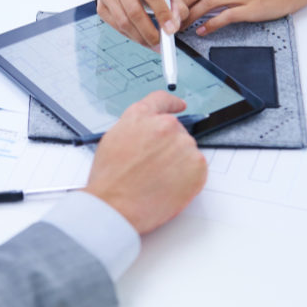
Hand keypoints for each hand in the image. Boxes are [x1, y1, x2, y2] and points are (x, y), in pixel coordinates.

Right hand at [85, 91, 207, 234]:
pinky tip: (167, 187)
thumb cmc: (109, 179)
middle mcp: (165, 125)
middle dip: (168, 147)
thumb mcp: (113, 139)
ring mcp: (183, 144)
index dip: (172, 103)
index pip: (162, 100)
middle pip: (175, 130)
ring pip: (186, 151)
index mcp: (141, 116)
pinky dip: (187, 178)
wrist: (115, 205)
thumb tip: (146, 133)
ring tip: (156, 180)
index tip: (179, 106)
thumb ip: (135, 129)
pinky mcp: (197, 166)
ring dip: (177, 163)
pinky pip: (196, 169)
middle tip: (155, 167)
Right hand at [97, 0, 186, 46]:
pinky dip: (129, 35)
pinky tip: (139, 36)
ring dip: (139, 37)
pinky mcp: (100, 4)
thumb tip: (174, 25)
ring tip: (152, 43)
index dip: (162, 13)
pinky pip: (115, 25)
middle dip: (149, 32)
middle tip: (160, 44)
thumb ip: (175, 2)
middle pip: (134, 11)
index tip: (171, 29)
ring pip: (123, 21)